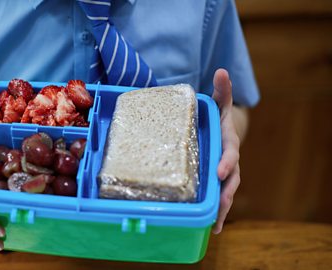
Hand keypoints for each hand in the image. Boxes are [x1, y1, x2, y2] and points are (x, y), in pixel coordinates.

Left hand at [211, 69, 240, 233]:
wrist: (222, 130)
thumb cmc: (218, 118)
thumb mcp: (219, 104)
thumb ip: (221, 91)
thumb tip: (221, 70)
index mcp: (229, 143)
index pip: (230, 154)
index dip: (226, 162)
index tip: (220, 171)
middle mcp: (229, 161)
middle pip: (231, 180)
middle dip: (226, 194)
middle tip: (221, 208)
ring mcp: (224, 174)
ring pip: (226, 193)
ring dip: (222, 209)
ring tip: (216, 225)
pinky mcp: (216, 182)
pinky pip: (218, 198)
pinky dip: (217, 213)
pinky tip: (212, 227)